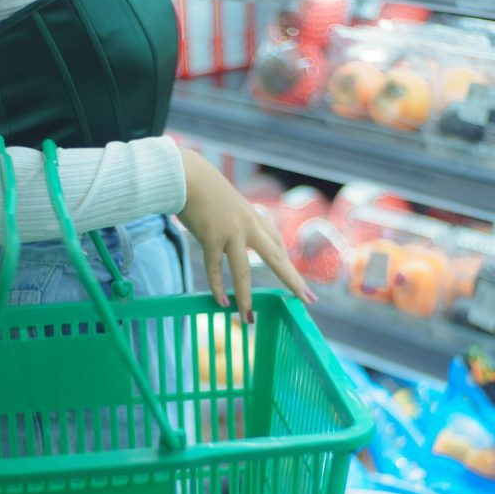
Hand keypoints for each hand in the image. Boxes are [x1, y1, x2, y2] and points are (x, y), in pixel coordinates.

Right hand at [176, 148, 315, 322]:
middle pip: (276, 258)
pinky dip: (217, 288)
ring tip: (248, 318)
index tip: (296, 278)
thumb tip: (229, 228)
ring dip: (245, 297)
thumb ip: (233, 217)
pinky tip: (221, 304)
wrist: (186, 175)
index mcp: (254, 217)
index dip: (287, 262)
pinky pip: (216, 269)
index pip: (276, 244)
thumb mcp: (227, 201)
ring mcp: (231, 233)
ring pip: (242, 272)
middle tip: (308, 299)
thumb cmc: (202, 186)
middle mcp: (248, 226)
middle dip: (292, 280)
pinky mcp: (211, 238)